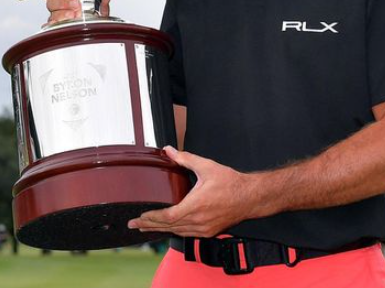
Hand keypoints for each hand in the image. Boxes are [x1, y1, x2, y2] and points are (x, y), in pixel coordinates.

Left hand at [128, 146, 259, 237]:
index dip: (151, 218)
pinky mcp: (209, 232)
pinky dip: (175, 231)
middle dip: (149, 226)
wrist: (250, 197)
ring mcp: (204, 229)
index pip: (167, 217)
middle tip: (134, 224)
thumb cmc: (231, 183)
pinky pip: (187, 234)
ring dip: (160, 230)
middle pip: (168, 227)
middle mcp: (198, 221)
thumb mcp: (206, 166)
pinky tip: (168, 229)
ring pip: (177, 232)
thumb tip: (169, 151)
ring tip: (146, 228)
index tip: (139, 217)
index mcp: (195, 206)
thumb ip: (185, 158)